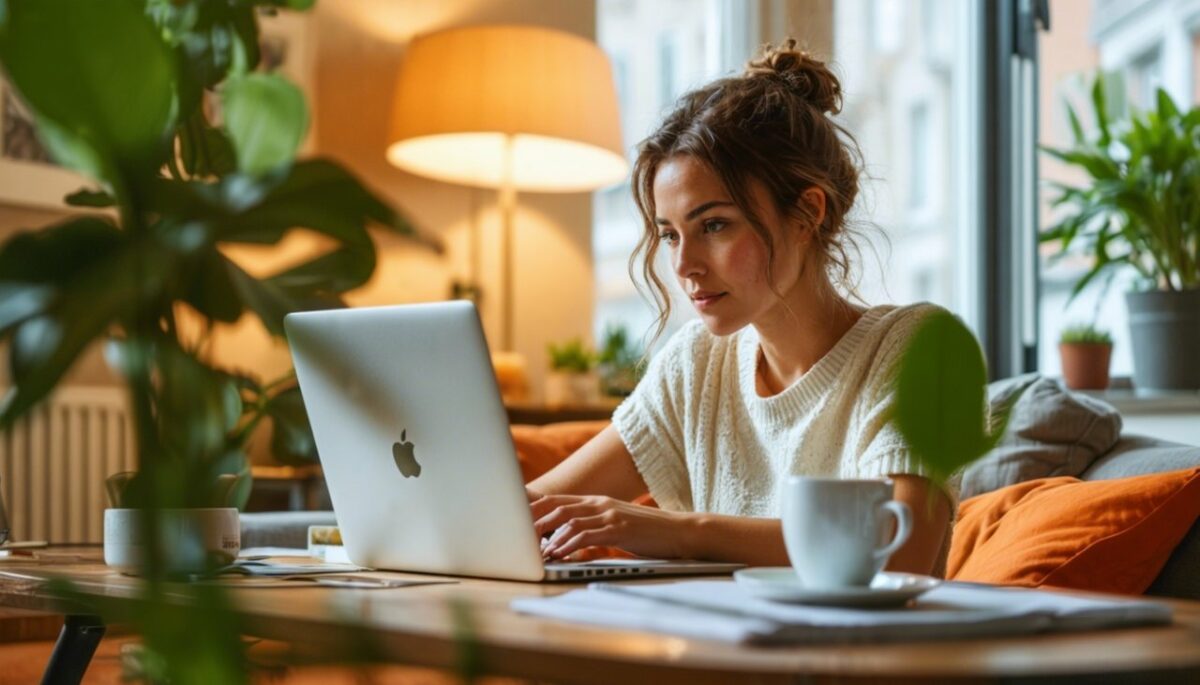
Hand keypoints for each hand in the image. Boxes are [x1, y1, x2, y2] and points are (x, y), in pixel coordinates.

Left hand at [530, 494, 692, 560]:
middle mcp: (600, 503)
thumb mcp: (615, 524)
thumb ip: (592, 526)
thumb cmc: (646, 533)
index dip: (533, 509)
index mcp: (596, 501)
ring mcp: (609, 514)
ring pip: (568, 520)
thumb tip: (565, 538)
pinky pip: (587, 534)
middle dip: (533, 521)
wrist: (679, 532)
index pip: (557, 500)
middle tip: (515, 536)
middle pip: (556, 506)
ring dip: (548, 536)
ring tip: (534, 551)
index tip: (513, 520)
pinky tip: (559, 553)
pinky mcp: (619, 529)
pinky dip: (569, 543)